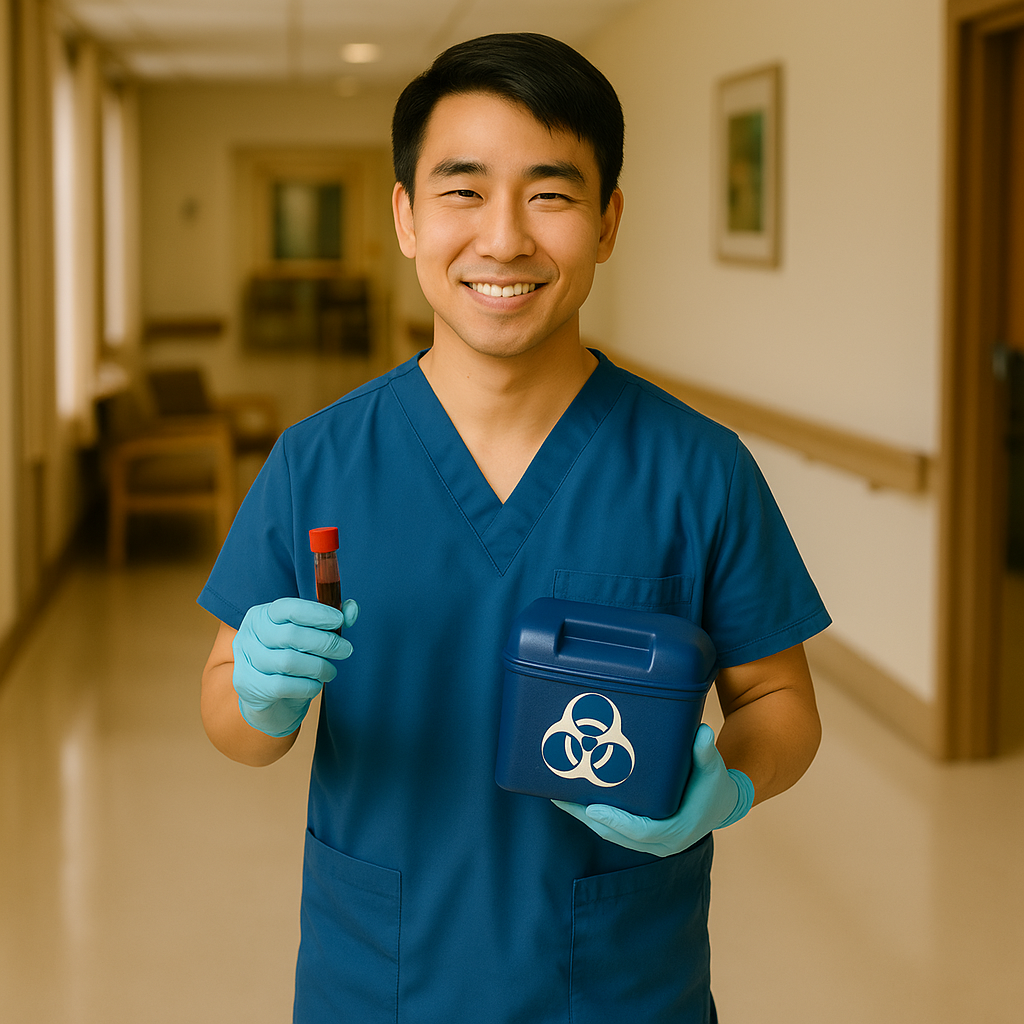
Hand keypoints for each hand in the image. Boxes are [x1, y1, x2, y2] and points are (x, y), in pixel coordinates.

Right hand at [232, 597, 357, 737]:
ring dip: (318, 667)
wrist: (270, 700)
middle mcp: (248, 634)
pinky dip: (307, 686)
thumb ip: (331, 622)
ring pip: (289, 662)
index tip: (339, 620)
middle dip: (326, 643)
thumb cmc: (292, 659)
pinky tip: (315, 685)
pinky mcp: (248, 686)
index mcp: (262, 615)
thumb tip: (352, 608)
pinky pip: (283, 685)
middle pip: (292, 635)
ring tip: (330, 671)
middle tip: (345, 650)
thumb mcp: (310, 637)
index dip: (317, 613)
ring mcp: (244, 661)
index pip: (289, 608)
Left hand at [552, 723, 754, 856]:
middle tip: (562, 797)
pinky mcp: (642, 837)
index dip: (616, 822)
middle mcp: (662, 842)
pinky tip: (576, 800)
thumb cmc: (714, 785)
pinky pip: (614, 830)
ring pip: (611, 834)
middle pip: (618, 835)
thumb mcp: (712, 768)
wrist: (721, 804)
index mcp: (678, 830)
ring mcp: (651, 843)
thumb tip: (702, 732)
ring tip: (560, 796)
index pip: (642, 832)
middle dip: (588, 818)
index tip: (593, 809)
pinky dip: (594, 818)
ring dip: (585, 818)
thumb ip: (705, 753)